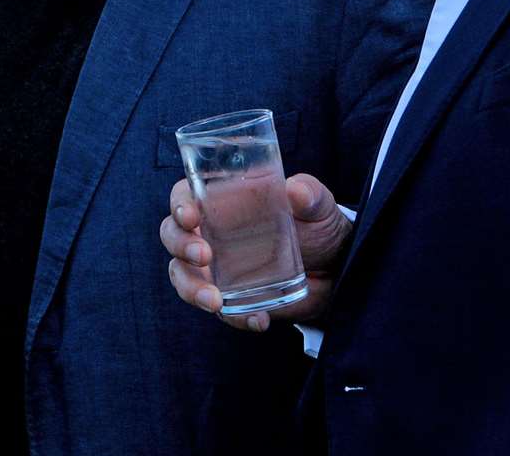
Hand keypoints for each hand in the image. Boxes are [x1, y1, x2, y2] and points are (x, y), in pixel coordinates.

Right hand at [158, 173, 353, 332]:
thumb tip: (296, 190)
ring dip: (191, 289)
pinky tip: (259, 319)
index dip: (179, 203)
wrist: (336, 271)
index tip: (190, 215)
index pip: (185, 196)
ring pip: (182, 276)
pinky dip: (234, 317)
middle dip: (180, 246)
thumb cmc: (319, 226)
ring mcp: (217, 268)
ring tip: (216, 301)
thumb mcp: (318, 206)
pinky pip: (219, 310)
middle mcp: (211, 233)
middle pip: (173, 235)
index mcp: (224, 202)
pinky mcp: (231, 297)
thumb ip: (310, 194)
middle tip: (204, 256)